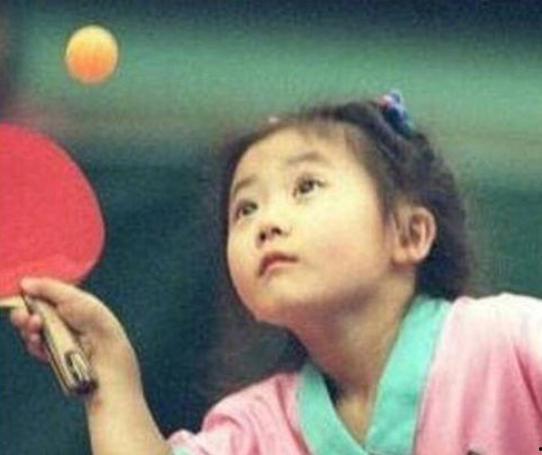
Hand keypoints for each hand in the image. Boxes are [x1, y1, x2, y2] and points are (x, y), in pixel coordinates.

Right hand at [10, 277, 140, 397]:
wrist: (103, 349)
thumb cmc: (94, 319)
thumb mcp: (72, 297)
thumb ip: (48, 288)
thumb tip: (24, 282)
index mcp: (68, 302)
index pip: (41, 298)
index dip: (30, 298)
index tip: (23, 297)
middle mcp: (61, 319)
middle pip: (31, 315)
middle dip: (24, 315)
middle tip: (26, 316)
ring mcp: (56, 337)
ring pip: (31, 332)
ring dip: (29, 328)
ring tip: (36, 326)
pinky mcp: (54, 354)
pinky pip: (36, 348)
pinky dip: (35, 343)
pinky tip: (38, 340)